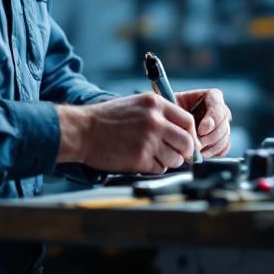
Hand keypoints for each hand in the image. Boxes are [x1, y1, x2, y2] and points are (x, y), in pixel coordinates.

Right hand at [55, 94, 196, 172]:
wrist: (83, 130)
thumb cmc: (107, 119)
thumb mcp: (136, 104)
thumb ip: (159, 114)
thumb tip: (180, 132)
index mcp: (155, 104)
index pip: (188, 121)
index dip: (191, 135)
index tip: (189, 143)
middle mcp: (155, 121)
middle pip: (187, 142)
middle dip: (185, 152)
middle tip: (179, 155)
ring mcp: (148, 140)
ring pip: (175, 158)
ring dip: (168, 161)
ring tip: (153, 156)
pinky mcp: (140, 158)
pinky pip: (160, 168)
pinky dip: (154, 168)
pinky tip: (141, 160)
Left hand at [174, 88, 231, 157]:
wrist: (165, 127)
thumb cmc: (167, 113)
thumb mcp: (173, 108)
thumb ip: (185, 114)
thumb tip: (200, 132)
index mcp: (209, 96)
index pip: (218, 102)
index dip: (214, 117)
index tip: (201, 130)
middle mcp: (217, 110)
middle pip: (224, 121)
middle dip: (212, 136)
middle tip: (197, 145)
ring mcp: (219, 125)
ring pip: (225, 136)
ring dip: (212, 146)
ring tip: (197, 152)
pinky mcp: (219, 139)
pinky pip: (224, 147)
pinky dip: (214, 153)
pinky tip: (202, 155)